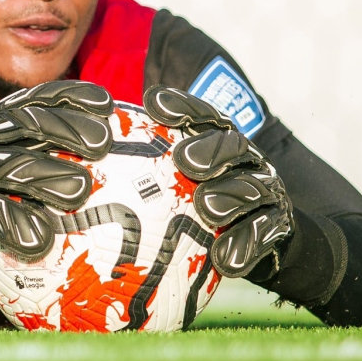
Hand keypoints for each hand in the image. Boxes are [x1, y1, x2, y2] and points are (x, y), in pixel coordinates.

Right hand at [0, 81, 114, 259]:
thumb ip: (32, 144)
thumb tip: (97, 148)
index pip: (34, 98)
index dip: (70, 96)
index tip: (106, 103)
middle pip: (25, 124)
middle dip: (65, 129)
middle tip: (101, 143)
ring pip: (8, 166)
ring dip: (46, 177)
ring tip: (80, 191)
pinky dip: (12, 225)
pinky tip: (39, 239)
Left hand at [143, 85, 292, 278]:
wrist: (268, 240)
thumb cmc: (202, 205)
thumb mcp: (173, 184)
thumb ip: (142, 170)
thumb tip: (83, 166)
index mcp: (218, 142)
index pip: (202, 116)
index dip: (181, 106)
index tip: (151, 102)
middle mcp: (244, 161)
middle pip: (233, 144)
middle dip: (210, 148)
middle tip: (185, 161)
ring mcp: (266, 191)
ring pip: (253, 187)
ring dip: (230, 195)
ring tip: (206, 207)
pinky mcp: (278, 225)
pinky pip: (264, 233)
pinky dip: (244, 244)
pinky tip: (224, 258)